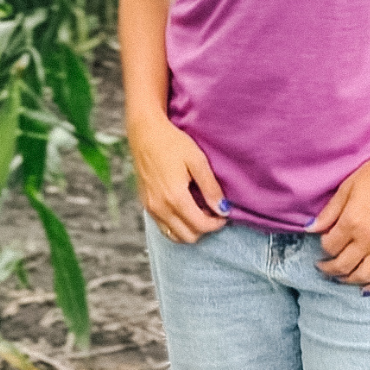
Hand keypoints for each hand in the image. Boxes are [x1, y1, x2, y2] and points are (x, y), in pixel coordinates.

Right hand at [127, 113, 228, 242]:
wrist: (145, 132)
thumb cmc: (172, 143)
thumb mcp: (197, 160)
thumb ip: (210, 188)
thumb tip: (223, 210)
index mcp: (175, 197)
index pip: (201, 226)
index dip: (217, 223)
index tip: (224, 213)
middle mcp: (160, 207)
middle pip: (188, 236)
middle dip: (204, 228)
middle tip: (212, 212)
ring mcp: (151, 207)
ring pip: (174, 236)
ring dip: (190, 229)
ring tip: (199, 211)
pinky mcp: (145, 204)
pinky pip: (163, 227)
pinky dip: (176, 225)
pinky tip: (184, 208)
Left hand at [306, 145, 369, 292]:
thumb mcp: (347, 188)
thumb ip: (329, 213)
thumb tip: (310, 229)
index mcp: (352, 221)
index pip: (329, 246)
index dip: (323, 246)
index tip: (324, 242)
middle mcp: (368, 238)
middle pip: (342, 265)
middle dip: (329, 268)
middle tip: (323, 266)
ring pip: (363, 275)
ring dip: (348, 280)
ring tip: (340, 277)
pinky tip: (367, 290)